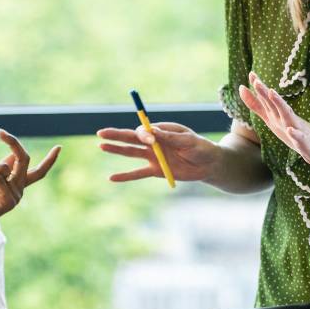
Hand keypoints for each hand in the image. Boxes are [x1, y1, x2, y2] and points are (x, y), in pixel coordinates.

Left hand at [0, 130, 59, 241]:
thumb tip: (14, 153)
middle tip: (1, 132)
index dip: (49, 160)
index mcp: (18, 184)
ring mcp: (15, 196)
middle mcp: (19, 190)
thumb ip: (3, 167)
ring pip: (3, 167)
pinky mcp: (7, 201)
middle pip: (24, 159)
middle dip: (14, 143)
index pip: (39, 171)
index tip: (59, 147)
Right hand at [97, 121, 221, 182]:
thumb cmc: (201, 147)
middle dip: (117, 135)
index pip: (145, 130)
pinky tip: (112, 178)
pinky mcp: (155, 171)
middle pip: (132, 138)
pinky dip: (125, 176)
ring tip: (101, 145)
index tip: (151, 139)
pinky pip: (138, 173)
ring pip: (131, 152)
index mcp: (162, 130)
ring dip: (116, 149)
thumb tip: (153, 131)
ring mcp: (153, 156)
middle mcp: (154, 142)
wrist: (209, 164)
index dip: (143, 134)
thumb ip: (170, 137)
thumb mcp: (188, 140)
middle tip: (101, 132)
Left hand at [238, 71, 309, 166]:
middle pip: (274, 105)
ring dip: (280, 105)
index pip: (266, 101)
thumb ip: (257, 105)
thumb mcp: (272, 118)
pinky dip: (296, 135)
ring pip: (287, 116)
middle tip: (256, 81)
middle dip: (265, 93)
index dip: (258, 89)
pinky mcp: (305, 145)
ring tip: (272, 93)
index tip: (251, 74)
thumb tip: (241, 88)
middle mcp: (287, 120)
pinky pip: (300, 140)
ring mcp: (297, 131)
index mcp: (278, 116)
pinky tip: (290, 130)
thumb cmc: (295, 132)